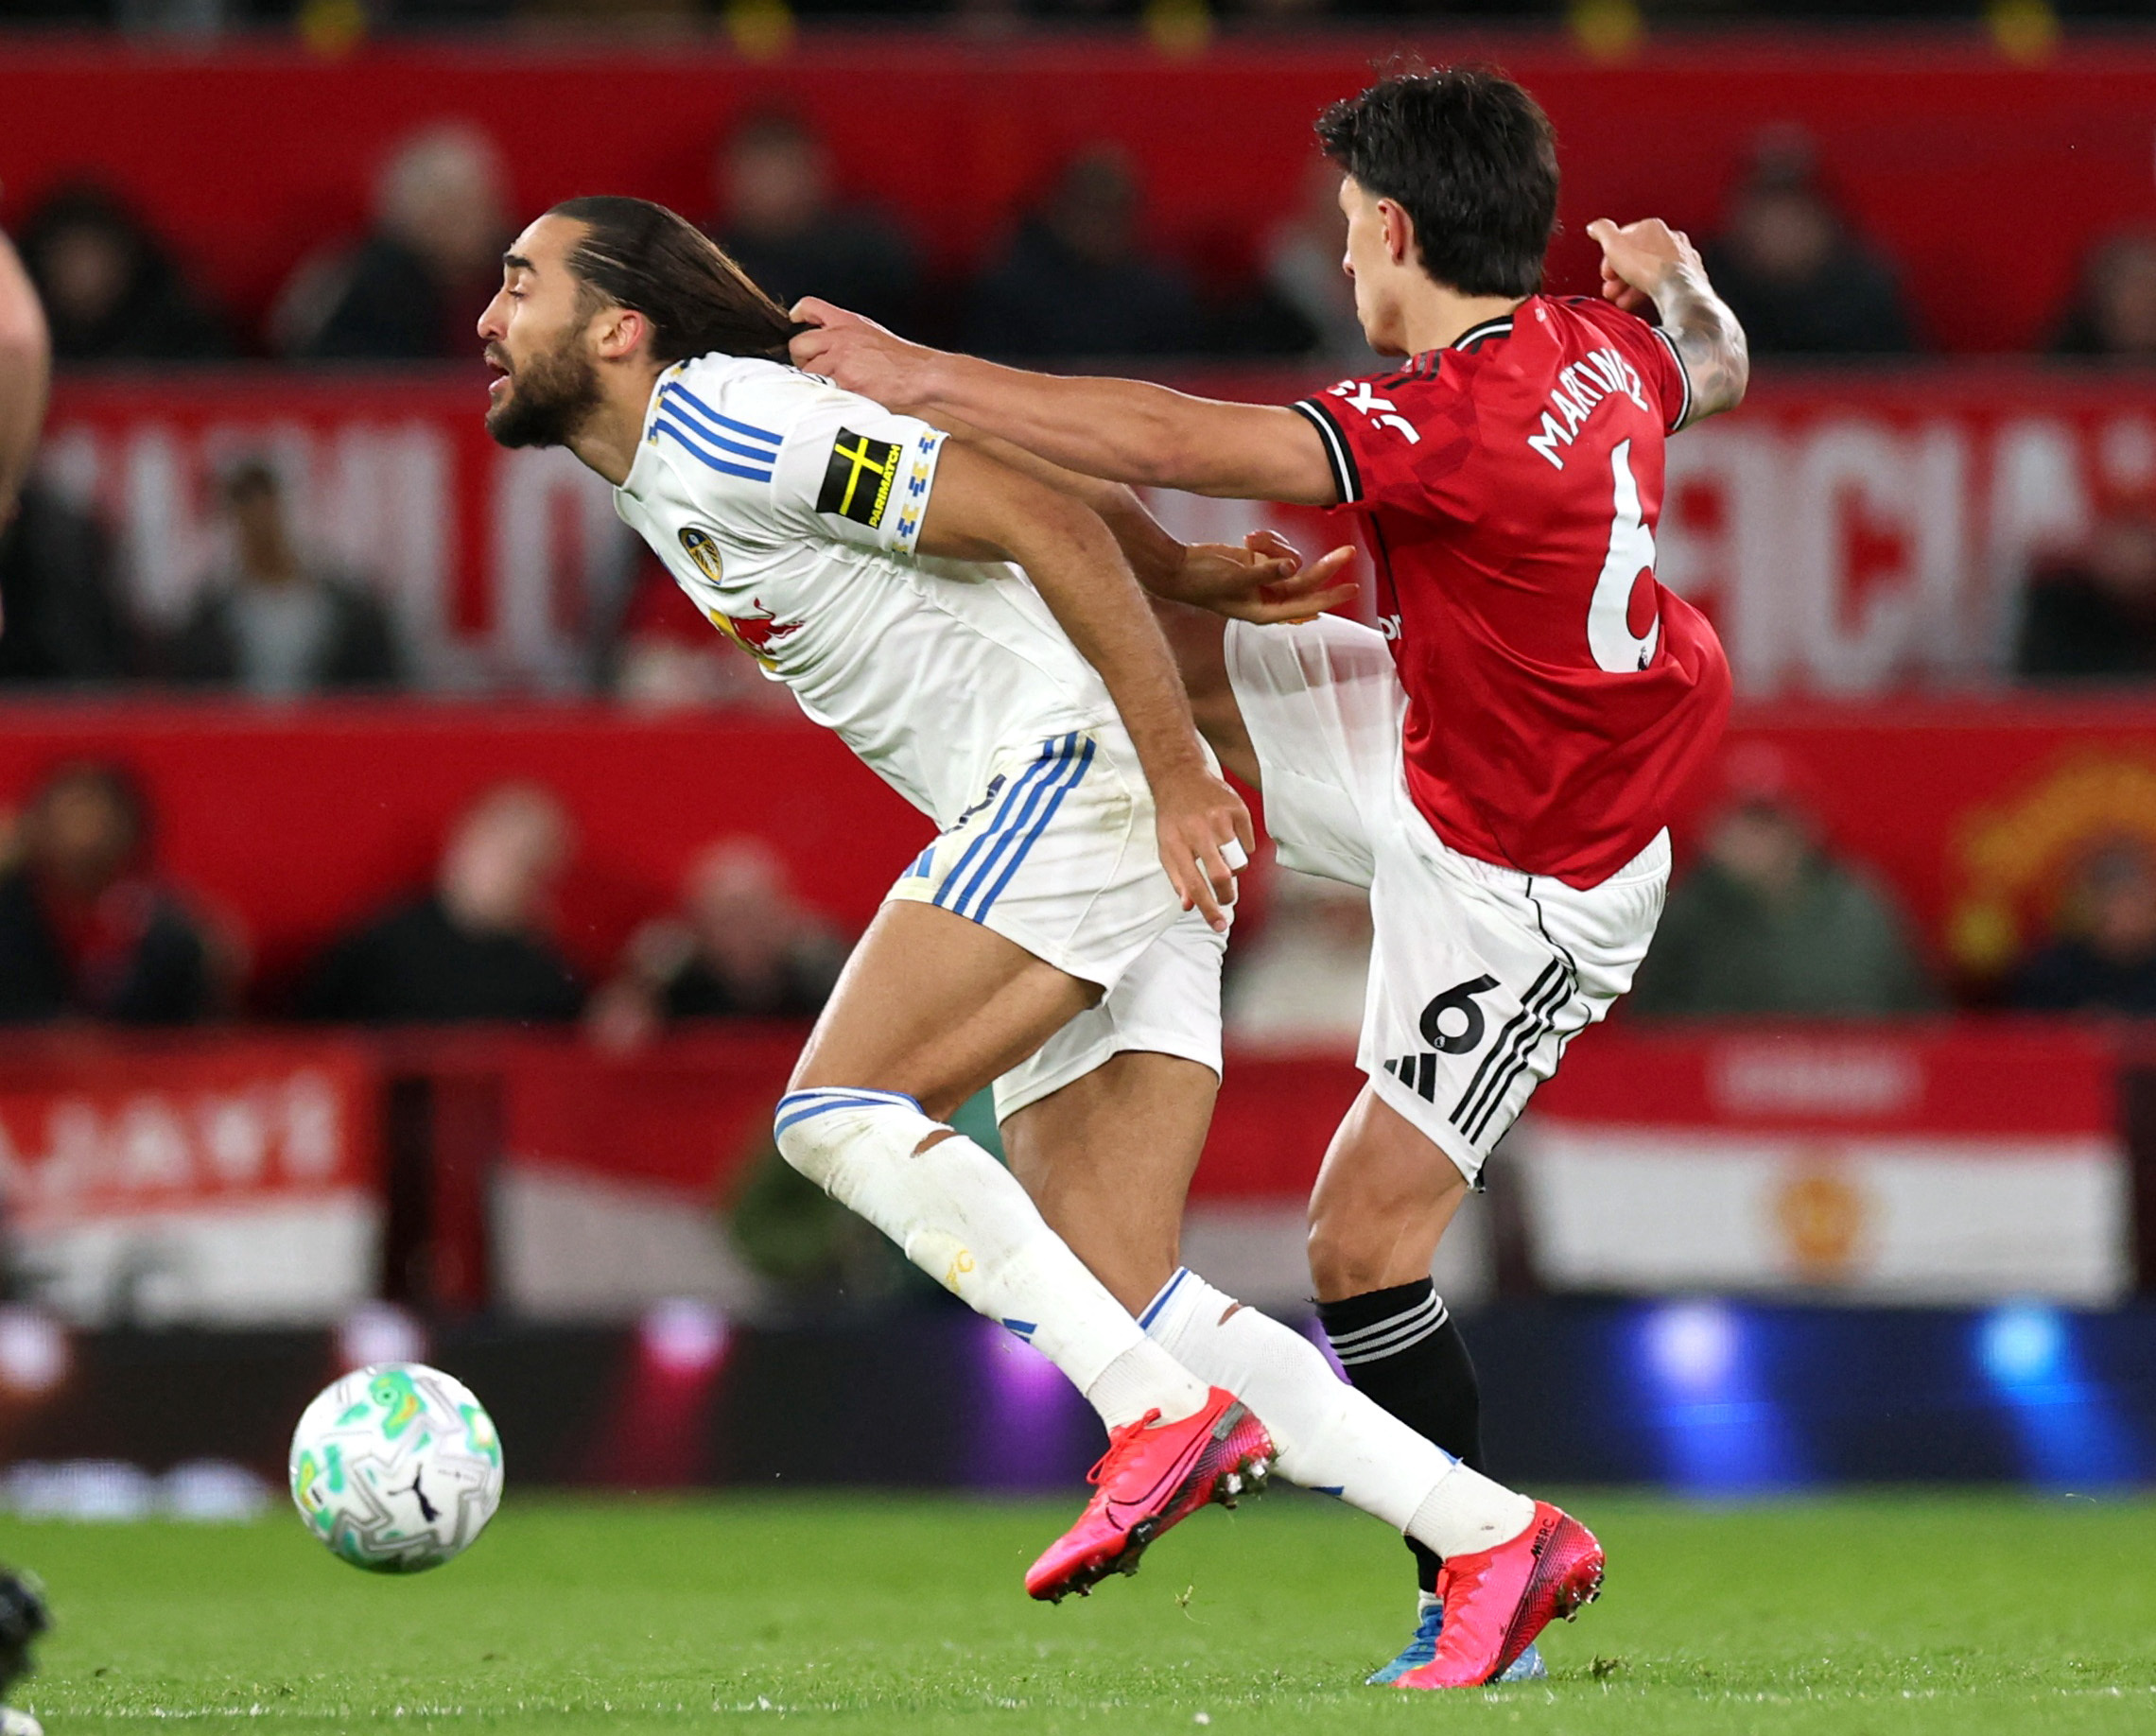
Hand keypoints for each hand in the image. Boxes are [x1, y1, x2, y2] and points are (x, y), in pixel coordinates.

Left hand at [789, 297, 938, 412]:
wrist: (920, 375)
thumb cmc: (902, 361)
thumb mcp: (873, 334)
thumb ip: (848, 336)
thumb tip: (828, 346)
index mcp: (848, 323)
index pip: (811, 306)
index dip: (799, 314)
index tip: (795, 320)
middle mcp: (840, 338)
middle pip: (799, 343)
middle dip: (802, 358)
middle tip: (814, 367)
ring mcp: (840, 361)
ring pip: (807, 372)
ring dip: (815, 382)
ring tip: (833, 387)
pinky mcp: (844, 382)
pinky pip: (820, 391)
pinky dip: (825, 397)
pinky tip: (839, 398)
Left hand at [1153, 763, 1255, 933]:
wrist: (1181, 776)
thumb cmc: (1173, 818)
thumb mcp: (1166, 847)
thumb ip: (1177, 877)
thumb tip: (1189, 906)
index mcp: (1176, 843)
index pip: (1194, 883)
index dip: (1207, 908)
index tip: (1219, 926)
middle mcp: (1198, 830)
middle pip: (1222, 875)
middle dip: (1226, 894)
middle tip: (1225, 898)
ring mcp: (1220, 818)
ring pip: (1239, 861)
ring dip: (1233, 868)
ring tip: (1221, 855)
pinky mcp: (1238, 809)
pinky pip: (1248, 845)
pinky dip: (1240, 848)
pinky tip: (1227, 835)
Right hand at [1170, 529, 1358, 623]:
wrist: (1179, 568)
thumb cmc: (1203, 581)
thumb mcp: (1235, 577)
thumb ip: (1266, 572)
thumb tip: (1294, 566)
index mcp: (1265, 609)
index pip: (1306, 603)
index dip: (1330, 596)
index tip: (1353, 588)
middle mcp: (1269, 596)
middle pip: (1306, 579)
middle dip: (1324, 565)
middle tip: (1348, 551)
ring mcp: (1264, 577)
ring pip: (1289, 558)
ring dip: (1274, 545)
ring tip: (1250, 540)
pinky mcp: (1258, 561)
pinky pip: (1275, 548)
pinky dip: (1266, 540)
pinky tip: (1247, 538)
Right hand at [1586, 217, 1702, 315]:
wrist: (1677, 289)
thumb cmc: (1649, 267)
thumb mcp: (1614, 245)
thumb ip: (1602, 232)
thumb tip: (1595, 226)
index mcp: (1652, 227)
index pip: (1625, 237)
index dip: (1611, 255)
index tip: (1606, 271)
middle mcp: (1671, 238)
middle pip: (1638, 256)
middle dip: (1621, 274)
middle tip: (1611, 288)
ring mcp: (1683, 256)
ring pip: (1652, 271)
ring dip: (1633, 286)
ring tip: (1623, 299)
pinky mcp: (1691, 275)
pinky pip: (1667, 282)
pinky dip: (1652, 291)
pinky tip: (1643, 300)